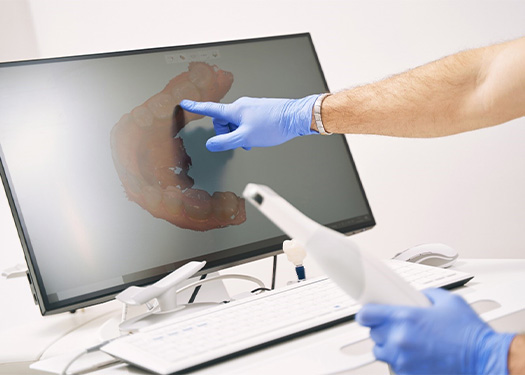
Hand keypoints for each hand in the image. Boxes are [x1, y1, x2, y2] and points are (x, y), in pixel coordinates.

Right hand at [180, 95, 318, 151]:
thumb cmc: (274, 125)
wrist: (295, 117)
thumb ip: (226, 142)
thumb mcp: (245, 138)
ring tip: (250, 142)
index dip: (196, 107)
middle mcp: (242, 106)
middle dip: (226, 133)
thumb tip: (211, 145)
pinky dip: (247, 131)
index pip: (210, 108)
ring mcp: (251, 107)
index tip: (184, 103)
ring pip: (236, 122)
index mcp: (235, 110)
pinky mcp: (259, 110)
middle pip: (223, 120)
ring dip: (238, 134)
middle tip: (238, 143)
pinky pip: (246, 121)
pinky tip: (256, 138)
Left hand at [356, 288, 514, 374]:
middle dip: (383, 329)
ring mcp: (403, 359)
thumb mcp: (448, 301)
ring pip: (381, 352)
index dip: (365, 314)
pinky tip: (416, 356)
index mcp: (405, 318)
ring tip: (407, 343)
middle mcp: (400, 339)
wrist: (484, 359)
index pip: (366, 315)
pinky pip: (394, 367)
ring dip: (389, 347)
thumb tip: (419, 295)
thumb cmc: (469, 334)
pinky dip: (401, 361)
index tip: (367, 314)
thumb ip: (427, 294)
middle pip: (373, 333)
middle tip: (397, 327)